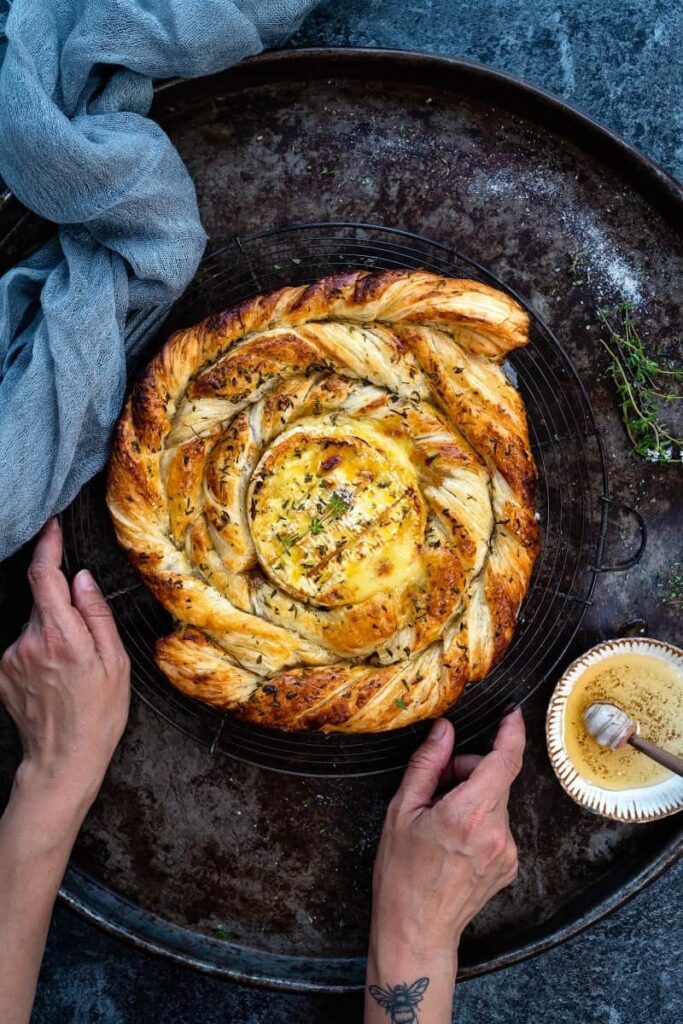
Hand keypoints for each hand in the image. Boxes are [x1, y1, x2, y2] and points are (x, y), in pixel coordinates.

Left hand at [0, 518, 129, 818]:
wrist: (64, 759)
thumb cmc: (99, 713)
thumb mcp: (116, 661)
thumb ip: (96, 614)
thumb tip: (82, 578)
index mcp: (61, 635)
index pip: (44, 576)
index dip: (48, 546)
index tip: (53, 526)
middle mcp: (29, 642)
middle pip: (42, 601)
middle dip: (62, 606)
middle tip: (87, 640)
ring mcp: (12, 658)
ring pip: (34, 624)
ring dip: (53, 632)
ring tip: (73, 669)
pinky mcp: (2, 672)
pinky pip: (24, 645)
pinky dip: (41, 650)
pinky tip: (56, 678)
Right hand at [370, 710, 523, 966]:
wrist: (416, 930)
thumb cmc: (401, 874)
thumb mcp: (401, 811)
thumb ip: (427, 764)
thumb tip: (443, 730)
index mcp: (467, 814)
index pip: (504, 761)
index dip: (512, 733)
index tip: (511, 715)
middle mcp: (495, 832)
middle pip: (495, 778)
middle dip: (469, 771)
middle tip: (437, 786)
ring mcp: (506, 851)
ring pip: (496, 802)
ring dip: (474, 797)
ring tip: (441, 821)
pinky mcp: (509, 864)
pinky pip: (498, 825)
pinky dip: (480, 821)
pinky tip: (454, 840)